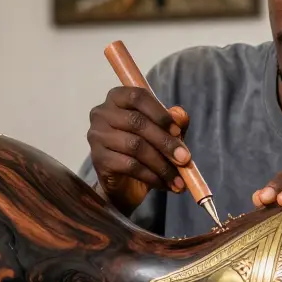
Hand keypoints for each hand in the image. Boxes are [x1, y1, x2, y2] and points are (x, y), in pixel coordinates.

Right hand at [87, 86, 192, 214]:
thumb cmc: (143, 150)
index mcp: (117, 98)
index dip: (160, 113)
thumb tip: (180, 116)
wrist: (125, 184)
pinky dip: (152, 176)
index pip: (138, 96)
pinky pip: (130, 166)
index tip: (178, 131)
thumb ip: (174, 122)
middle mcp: (102, 113)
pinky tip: (164, 184)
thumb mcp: (164, 133)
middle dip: (165, 142)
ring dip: (161, 164)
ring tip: (178, 178)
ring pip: (135, 146)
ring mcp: (97, 136)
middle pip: (137, 122)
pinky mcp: (98, 159)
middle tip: (184, 159)